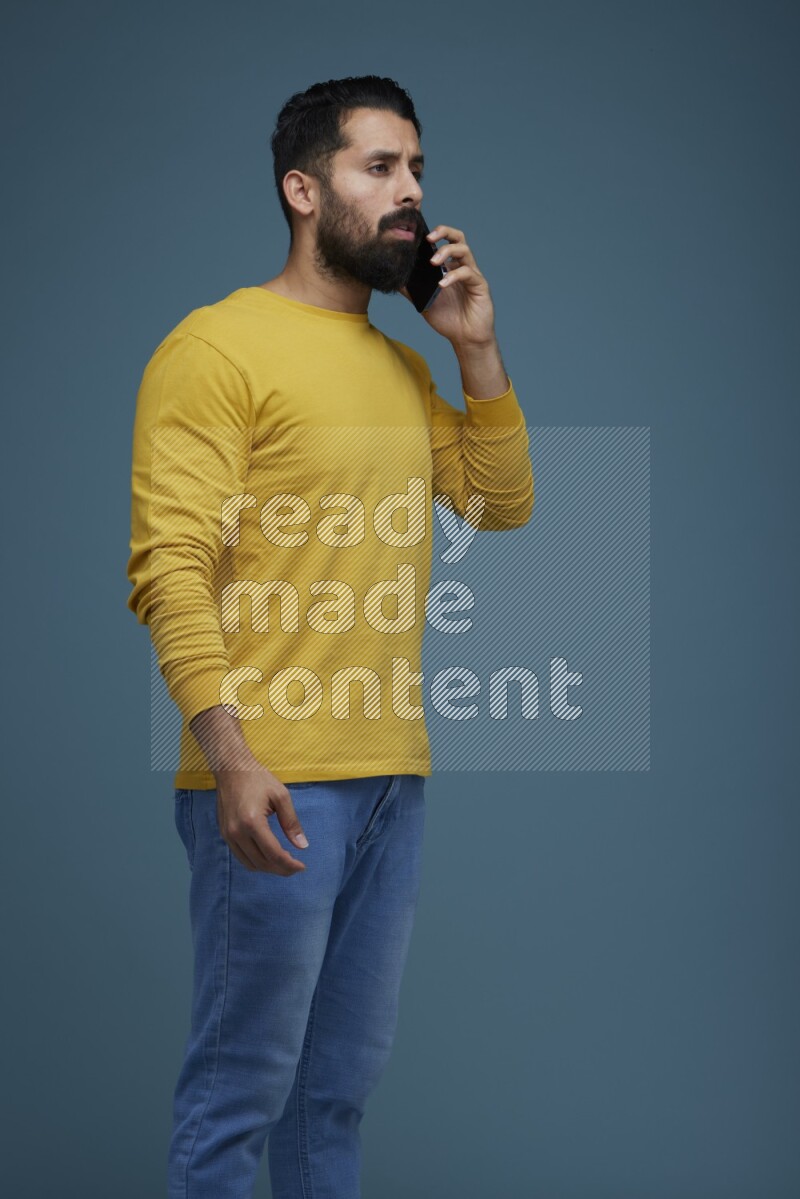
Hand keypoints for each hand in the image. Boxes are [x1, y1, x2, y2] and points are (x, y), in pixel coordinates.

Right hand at [214, 764, 308, 875]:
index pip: (274, 854)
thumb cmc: (258, 778)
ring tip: (284, 864)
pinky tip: (268, 856)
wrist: (231, 768)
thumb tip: (302, 846)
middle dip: (281, 869)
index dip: (290, 865)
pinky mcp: (224, 834)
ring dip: (268, 868)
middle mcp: (237, 832)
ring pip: (250, 864)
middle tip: (295, 867)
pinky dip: (256, 861)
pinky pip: (241, 856)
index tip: (302, 866)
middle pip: (262, 863)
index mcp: (253, 822)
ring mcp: (228, 835)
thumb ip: (292, 823)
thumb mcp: (281, 796)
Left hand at [400, 223, 496, 347]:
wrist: (466, 338)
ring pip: (464, 250)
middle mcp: (461, 266)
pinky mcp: (479, 285)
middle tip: (428, 238)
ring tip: (433, 263)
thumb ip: (411, 289)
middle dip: (443, 232)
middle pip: (457, 237)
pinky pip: (467, 273)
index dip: (433, 234)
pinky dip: (453, 275)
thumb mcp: (423, 302)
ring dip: (446, 252)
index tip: (416, 235)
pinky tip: (442, 284)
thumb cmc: (448, 319)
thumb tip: (393, 278)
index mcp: (448, 267)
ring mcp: (471, 274)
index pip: (443, 242)